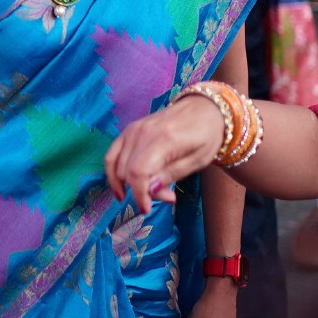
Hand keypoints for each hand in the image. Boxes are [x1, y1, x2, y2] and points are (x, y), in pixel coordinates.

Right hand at [102, 96, 223, 212]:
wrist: (203, 108)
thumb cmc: (206, 135)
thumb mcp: (198, 160)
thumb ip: (171, 175)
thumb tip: (149, 189)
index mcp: (163, 139)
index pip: (138, 172)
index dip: (139, 195)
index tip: (146, 209)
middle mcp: (142, 133)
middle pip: (127, 172)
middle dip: (142, 191)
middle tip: (167, 195)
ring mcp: (132, 130)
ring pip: (118, 167)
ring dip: (131, 184)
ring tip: (153, 188)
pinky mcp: (128, 130)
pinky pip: (111, 156)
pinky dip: (113, 173)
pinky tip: (121, 188)